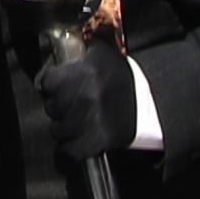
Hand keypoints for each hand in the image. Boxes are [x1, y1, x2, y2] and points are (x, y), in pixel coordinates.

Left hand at [33, 28, 139, 159]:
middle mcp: (86, 96)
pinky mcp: (96, 142)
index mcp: (86, 71)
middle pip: (50, 106)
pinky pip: (68, 150)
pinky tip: (76, 140)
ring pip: (56, 129)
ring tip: (76, 121)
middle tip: (71, 104)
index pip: (47, 81)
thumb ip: (80, 48)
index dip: (50, 84)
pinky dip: (69, 149)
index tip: (56, 86)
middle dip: (57, 106)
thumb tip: (59, 48)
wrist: (152, 106)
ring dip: (63, 127)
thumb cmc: (122, 78)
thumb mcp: (102, 53)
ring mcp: (90, 120)